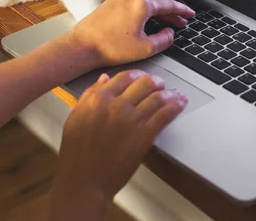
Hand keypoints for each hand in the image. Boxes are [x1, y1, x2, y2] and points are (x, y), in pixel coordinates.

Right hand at [49, 70, 186, 219]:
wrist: (84, 181)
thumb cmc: (76, 154)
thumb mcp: (75, 118)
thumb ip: (89, 95)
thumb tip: (104, 79)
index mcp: (99, 99)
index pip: (124, 77)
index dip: (137, 75)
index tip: (142, 77)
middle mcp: (117, 105)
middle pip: (144, 83)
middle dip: (156, 81)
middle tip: (160, 83)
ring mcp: (132, 120)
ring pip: (158, 97)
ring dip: (169, 92)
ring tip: (174, 93)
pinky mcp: (145, 135)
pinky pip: (165, 115)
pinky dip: (176, 106)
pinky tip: (180, 103)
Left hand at [68, 0, 195, 68]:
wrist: (82, 47)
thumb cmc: (111, 47)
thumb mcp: (145, 48)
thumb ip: (164, 39)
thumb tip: (170, 33)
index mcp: (142, 4)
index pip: (168, 5)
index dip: (182, 11)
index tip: (190, 14)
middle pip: (156, 5)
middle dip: (169, 16)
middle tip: (180, 24)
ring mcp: (118, 0)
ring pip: (142, 7)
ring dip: (154, 17)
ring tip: (163, 27)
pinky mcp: (108, 6)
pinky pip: (130, 9)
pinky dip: (140, 16)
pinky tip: (142, 27)